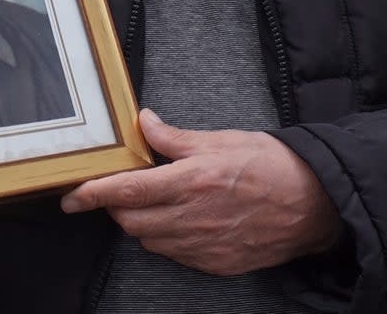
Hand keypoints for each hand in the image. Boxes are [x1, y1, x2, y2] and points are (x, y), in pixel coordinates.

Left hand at [60, 109, 340, 275]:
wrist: (315, 205)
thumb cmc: (271, 166)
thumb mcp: (220, 140)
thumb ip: (174, 138)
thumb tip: (143, 123)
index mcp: (190, 181)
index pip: (125, 191)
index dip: (91, 195)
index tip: (71, 197)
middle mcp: (191, 218)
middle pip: (129, 221)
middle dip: (117, 208)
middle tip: (125, 189)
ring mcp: (203, 246)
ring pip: (150, 240)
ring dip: (142, 223)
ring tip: (159, 202)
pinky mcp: (216, 264)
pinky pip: (176, 255)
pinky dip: (168, 239)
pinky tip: (183, 221)